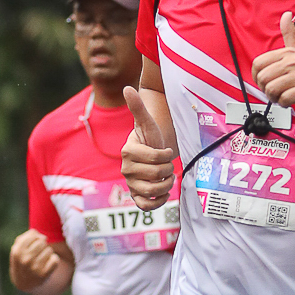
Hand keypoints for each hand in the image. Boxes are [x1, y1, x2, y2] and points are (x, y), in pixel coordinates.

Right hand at [9, 230, 64, 292]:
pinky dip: (54, 260)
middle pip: (42, 242)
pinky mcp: (44, 274)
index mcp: (17, 252)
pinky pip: (55, 259)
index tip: (35, 243)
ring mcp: (34, 268)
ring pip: (49, 250)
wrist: (24, 282)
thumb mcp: (18, 249)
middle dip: (43, 245)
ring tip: (42, 259)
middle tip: (39, 252)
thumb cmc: (23, 260)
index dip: (37, 237)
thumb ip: (25, 237)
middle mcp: (25, 260)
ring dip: (48, 253)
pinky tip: (48, 264)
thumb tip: (36, 232)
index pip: (33, 235)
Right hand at [121, 86, 174, 209]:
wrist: (151, 152)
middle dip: (168, 168)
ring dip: (167, 184)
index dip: (167, 155)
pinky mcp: (136, 197)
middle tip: (166, 163)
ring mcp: (130, 184)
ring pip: (153, 191)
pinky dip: (158, 202)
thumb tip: (127, 88)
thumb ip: (137, 107)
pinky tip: (163, 192)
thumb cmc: (150, 136)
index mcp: (128, 152)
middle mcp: (126, 170)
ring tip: (167, 176)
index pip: (156, 158)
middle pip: (157, 175)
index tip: (166, 150)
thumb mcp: (147, 122)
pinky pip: (146, 206)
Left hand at [251, 14, 294, 111]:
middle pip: (263, 78)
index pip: (258, 63)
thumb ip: (291, 34)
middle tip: (274, 92)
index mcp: (289, 52)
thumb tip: (285, 15)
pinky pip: (285, 99)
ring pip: (272, 89)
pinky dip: (284, 103)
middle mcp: (294, 61)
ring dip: (274, 98)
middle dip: (265, 89)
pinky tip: (289, 101)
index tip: (264, 81)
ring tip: (281, 97)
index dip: (256, 76)